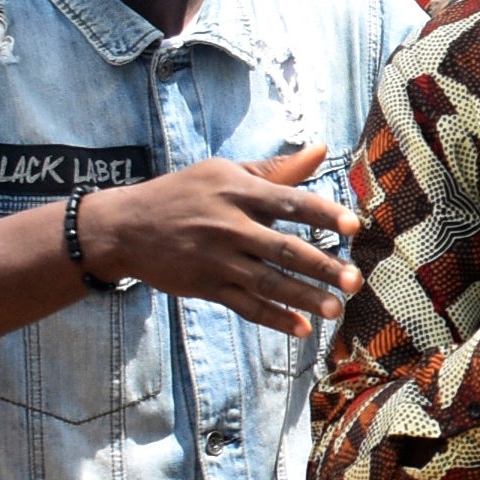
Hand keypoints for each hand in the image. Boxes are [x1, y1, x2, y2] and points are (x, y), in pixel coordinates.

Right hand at [76, 144, 368, 337]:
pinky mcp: (205, 286)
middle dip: (322, 267)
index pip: (290, 202)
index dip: (324, 213)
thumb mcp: (224, 172)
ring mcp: (216, 259)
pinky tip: (302, 330)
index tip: (354, 226)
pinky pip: (245, 305)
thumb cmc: (184, 193)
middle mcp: (229, 225)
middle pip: (283, 249)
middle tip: (355, 281)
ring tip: (336, 310)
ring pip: (268, 283)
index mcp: (238, 191)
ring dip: (304, 298)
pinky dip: (274, 319)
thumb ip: (277, 169)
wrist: (124, 226)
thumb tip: (322, 150)